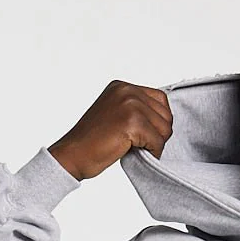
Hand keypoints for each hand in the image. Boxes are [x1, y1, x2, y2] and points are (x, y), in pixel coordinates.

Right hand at [48, 80, 173, 181]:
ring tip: (135, 147)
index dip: (158, 121)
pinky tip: (134, 152)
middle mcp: (127, 91)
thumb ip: (136, 109)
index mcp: (122, 86)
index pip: (160, 99)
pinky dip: (151, 153)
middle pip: (166, 114)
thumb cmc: (92, 141)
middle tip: (139, 143)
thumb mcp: (115, 114)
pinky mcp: (133, 122)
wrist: (73, 153)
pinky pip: (158, 142)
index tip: (144, 133)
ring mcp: (130, 105)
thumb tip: (164, 119)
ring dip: (155, 144)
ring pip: (165, 128)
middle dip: (158, 133)